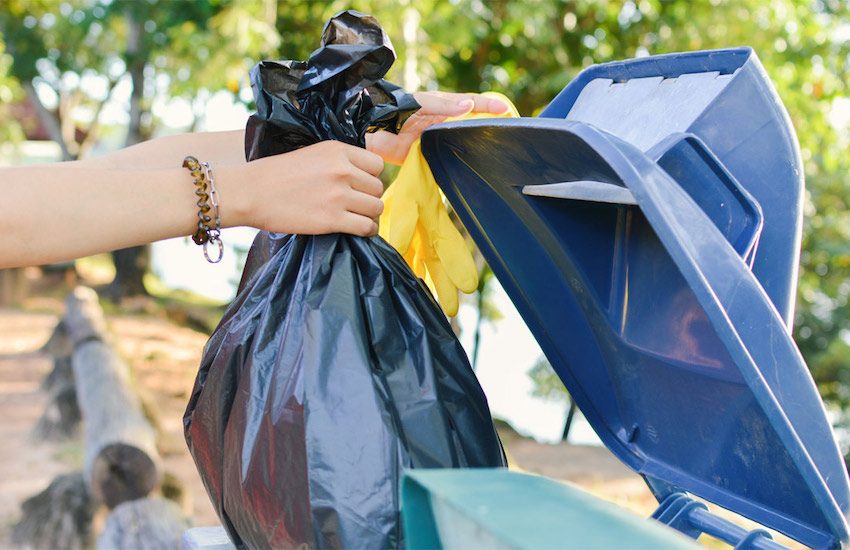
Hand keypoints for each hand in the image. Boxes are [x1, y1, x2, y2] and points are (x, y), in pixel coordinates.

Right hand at [229, 141, 384, 236]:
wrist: (251, 193)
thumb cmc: (277, 174)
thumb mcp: (313, 153)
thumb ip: (339, 160)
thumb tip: (364, 175)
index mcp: (338, 150)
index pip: (377, 164)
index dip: (371, 177)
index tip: (361, 185)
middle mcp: (342, 170)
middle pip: (378, 187)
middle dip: (369, 197)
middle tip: (355, 204)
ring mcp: (338, 195)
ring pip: (376, 208)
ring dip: (369, 215)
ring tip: (356, 217)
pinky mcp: (332, 219)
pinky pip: (367, 227)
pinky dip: (366, 230)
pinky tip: (357, 229)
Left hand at [366, 91, 510, 164]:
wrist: (368, 129)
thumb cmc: (392, 109)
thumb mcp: (420, 103)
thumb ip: (443, 105)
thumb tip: (470, 106)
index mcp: (441, 106)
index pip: (471, 103)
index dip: (488, 105)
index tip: (506, 110)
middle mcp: (440, 122)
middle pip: (469, 124)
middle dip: (486, 127)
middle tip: (507, 134)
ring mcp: (434, 139)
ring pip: (459, 142)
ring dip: (473, 146)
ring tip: (493, 152)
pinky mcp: (424, 156)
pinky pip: (444, 159)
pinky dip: (456, 163)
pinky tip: (467, 170)